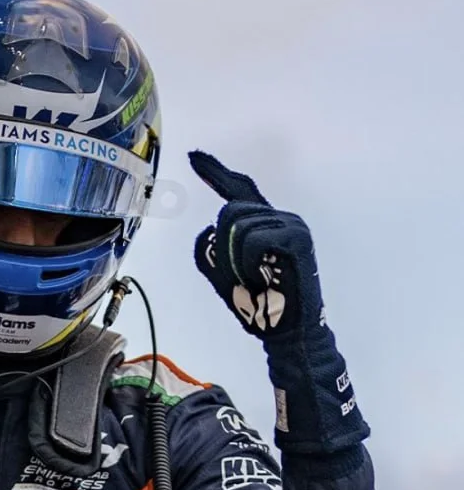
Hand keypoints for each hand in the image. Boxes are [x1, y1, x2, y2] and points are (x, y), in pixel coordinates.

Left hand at [189, 151, 323, 340]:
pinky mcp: (296, 237)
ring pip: (238, 225)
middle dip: (223, 249)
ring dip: (236, 260)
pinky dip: (248, 263)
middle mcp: (278, 217)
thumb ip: (210, 251)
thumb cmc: (260, 306)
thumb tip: (208, 230)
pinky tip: (262, 276)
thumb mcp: (224, 276)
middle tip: (241, 277)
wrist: (286, 331)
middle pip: (229, 212)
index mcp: (263, 224)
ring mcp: (290, 224)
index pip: (238, 189)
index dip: (214, 173)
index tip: (194, 158)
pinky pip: (252, 240)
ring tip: (255, 279)